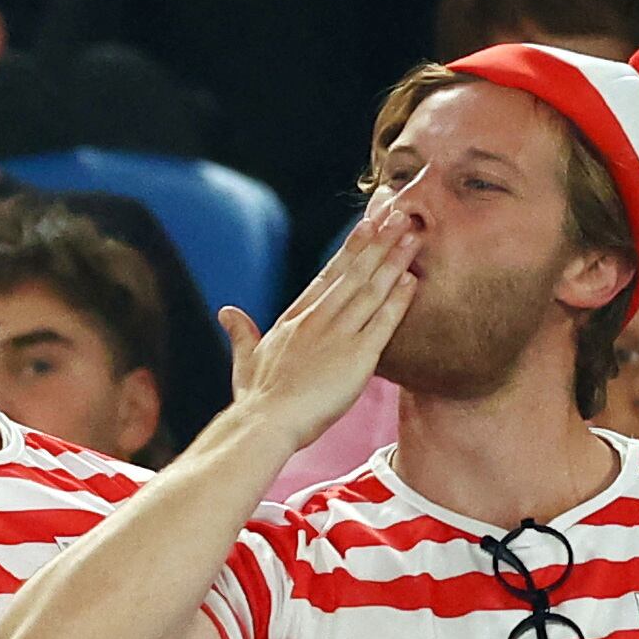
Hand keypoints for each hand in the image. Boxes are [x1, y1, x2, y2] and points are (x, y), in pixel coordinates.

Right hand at [223, 202, 418, 445]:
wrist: (264, 425)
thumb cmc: (256, 400)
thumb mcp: (245, 361)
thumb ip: (241, 333)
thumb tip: (226, 312)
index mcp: (294, 318)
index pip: (328, 274)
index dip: (351, 246)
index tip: (368, 222)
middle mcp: (317, 320)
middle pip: (353, 272)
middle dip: (378, 240)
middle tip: (399, 213)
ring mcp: (337, 336)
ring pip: (370, 289)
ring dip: (393, 260)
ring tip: (412, 234)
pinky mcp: (357, 358)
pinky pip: (383, 323)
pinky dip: (398, 300)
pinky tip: (411, 280)